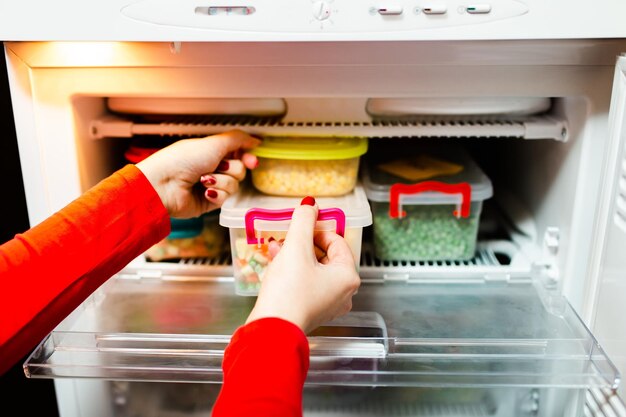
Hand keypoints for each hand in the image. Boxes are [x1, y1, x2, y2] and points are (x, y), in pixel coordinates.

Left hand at [136, 130, 259, 217]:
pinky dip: (216, 194)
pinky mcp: (209, 201)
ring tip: (204, 180)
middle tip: (220, 167)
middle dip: (232, 169)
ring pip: (234, 185)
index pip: (238, 153)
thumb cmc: (182, 160)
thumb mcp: (214, 143)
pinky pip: (225, 198)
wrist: (165, 185)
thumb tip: (255, 139)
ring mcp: (211, 185)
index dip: (247, 157)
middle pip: (240, 170)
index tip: (252, 160)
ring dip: (221, 181)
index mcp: (211, 151)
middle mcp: (212, 167)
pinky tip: (204, 192)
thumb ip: (238, 139)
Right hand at [245, 197, 360, 333]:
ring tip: (277, 246)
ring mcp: (328, 305)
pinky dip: (293, 271)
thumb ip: (304, 221)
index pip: (337, 241)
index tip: (301, 224)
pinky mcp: (311, 312)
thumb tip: (309, 205)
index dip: (317, 229)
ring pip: (314, 270)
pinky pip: (306, 284)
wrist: (272, 329)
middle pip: (326, 256)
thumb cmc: (289, 291)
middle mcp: (343, 292)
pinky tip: (275, 262)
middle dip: (304, 243)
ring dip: (296, 255)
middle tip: (288, 235)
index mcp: (348, 276)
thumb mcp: (296, 247)